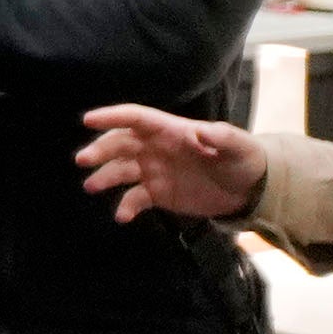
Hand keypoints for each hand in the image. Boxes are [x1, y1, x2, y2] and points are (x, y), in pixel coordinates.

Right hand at [76, 103, 267, 221]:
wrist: (249, 191)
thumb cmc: (244, 160)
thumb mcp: (239, 147)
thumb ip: (222, 138)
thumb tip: (204, 132)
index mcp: (171, 131)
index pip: (137, 118)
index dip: (112, 117)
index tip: (88, 120)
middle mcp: (156, 148)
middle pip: (120, 144)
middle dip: (100, 150)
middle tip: (83, 160)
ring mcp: (154, 171)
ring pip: (121, 170)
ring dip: (104, 177)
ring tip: (91, 186)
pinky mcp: (158, 194)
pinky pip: (135, 199)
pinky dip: (126, 206)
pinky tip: (122, 217)